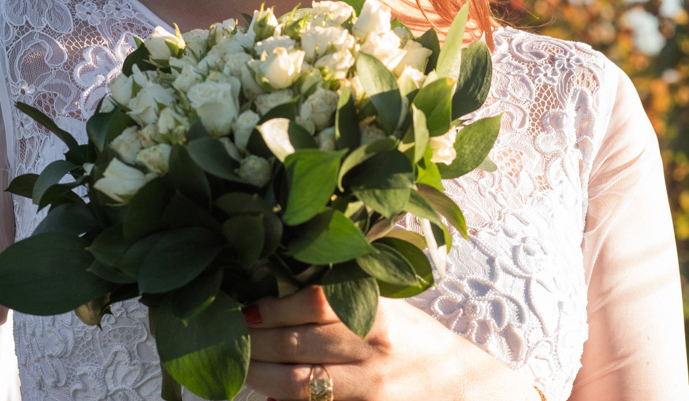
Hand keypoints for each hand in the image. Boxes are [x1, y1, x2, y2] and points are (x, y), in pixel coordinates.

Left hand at [242, 286, 538, 400]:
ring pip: (294, 384)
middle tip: (224, 337)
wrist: (464, 388)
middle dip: (251, 342)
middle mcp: (373, 348)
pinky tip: (265, 395)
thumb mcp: (388, 308)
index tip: (244, 308)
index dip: (270, 306)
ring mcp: (371, 388)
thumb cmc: (416, 341)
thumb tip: (272, 297)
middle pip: (294, 344)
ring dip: (256, 375)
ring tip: (236, 366)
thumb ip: (340, 300)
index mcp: (376, 309)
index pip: (311, 302)